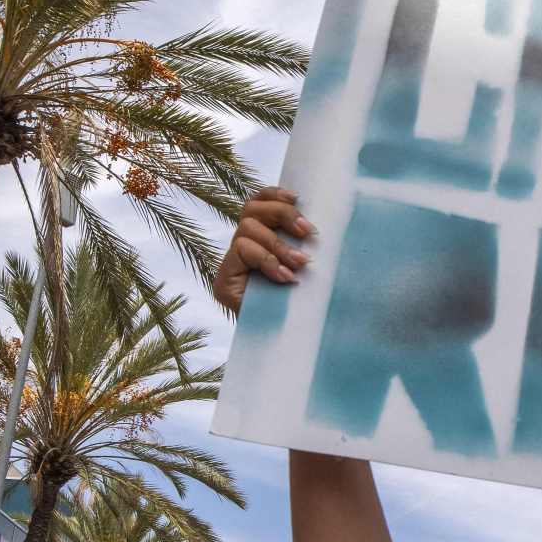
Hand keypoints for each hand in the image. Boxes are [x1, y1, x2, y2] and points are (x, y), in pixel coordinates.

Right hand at [214, 187, 316, 310]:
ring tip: (300, 264)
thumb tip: (318, 223)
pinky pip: (242, 250)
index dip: (274, 194)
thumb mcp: (306, 269)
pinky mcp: (223, 281)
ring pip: (247, 228)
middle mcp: (240, 251)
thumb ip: (302, 245)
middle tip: (308, 233)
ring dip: (278, 244)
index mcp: (259, 241)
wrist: (285, 347)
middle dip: (282, 214)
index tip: (298, 197)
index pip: (257, 204)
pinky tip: (284, 276)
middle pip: (251, 209)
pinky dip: (267, 259)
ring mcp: (230, 266)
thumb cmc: (303, 308)